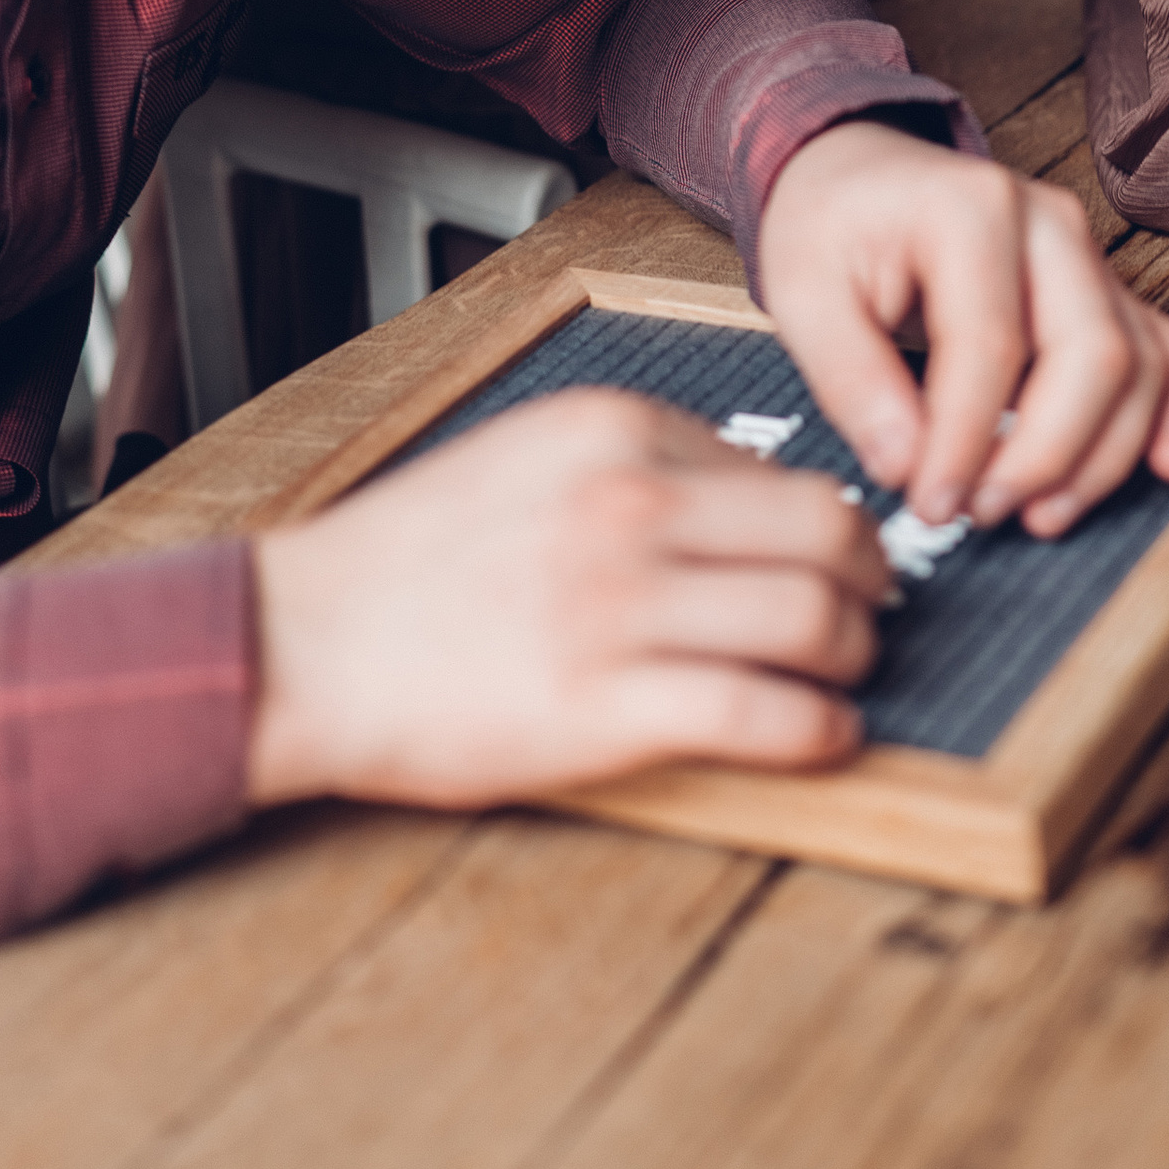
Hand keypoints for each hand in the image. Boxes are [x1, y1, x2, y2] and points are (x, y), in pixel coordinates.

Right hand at [247, 390, 890, 807]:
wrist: (298, 646)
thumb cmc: (405, 565)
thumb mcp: (524, 460)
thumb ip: (632, 466)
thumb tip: (748, 506)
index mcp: (611, 432)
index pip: (785, 471)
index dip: (827, 529)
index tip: (838, 564)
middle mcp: (628, 506)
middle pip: (826, 535)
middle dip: (869, 582)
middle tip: (871, 614)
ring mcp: (619, 607)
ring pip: (813, 621)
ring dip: (852, 657)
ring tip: (843, 677)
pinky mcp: (604, 706)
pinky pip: (764, 714)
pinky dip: (819, 730)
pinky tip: (823, 736)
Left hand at [754, 121, 1168, 537]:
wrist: (861, 174)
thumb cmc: (832, 228)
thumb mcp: (802, 294)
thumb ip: (852, 381)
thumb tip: (905, 467)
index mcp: (970, 210)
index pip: (990, 345)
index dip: (966, 440)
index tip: (932, 505)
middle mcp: (1050, 224)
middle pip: (1091, 354)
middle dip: (1046, 454)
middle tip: (983, 513)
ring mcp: (1089, 256)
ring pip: (1138, 364)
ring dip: (1103, 455)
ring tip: (1040, 515)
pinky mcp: (1106, 290)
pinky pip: (1166, 350)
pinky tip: (1166, 465)